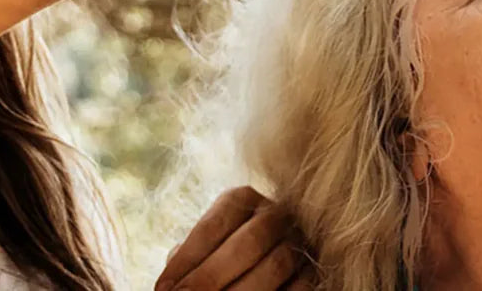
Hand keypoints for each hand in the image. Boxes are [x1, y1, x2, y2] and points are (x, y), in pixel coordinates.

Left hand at [154, 186, 314, 290]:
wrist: (260, 262)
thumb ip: (189, 261)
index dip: (187, 259)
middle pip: (249, 241)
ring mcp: (301, 240)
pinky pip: (300, 286)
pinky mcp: (316, 270)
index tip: (165, 289)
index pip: (213, 225)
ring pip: (277, 264)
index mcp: (242, 199)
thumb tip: (170, 289)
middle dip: (212, 275)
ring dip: (241, 290)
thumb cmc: (221, 258)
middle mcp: (276, 213)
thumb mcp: (204, 250)